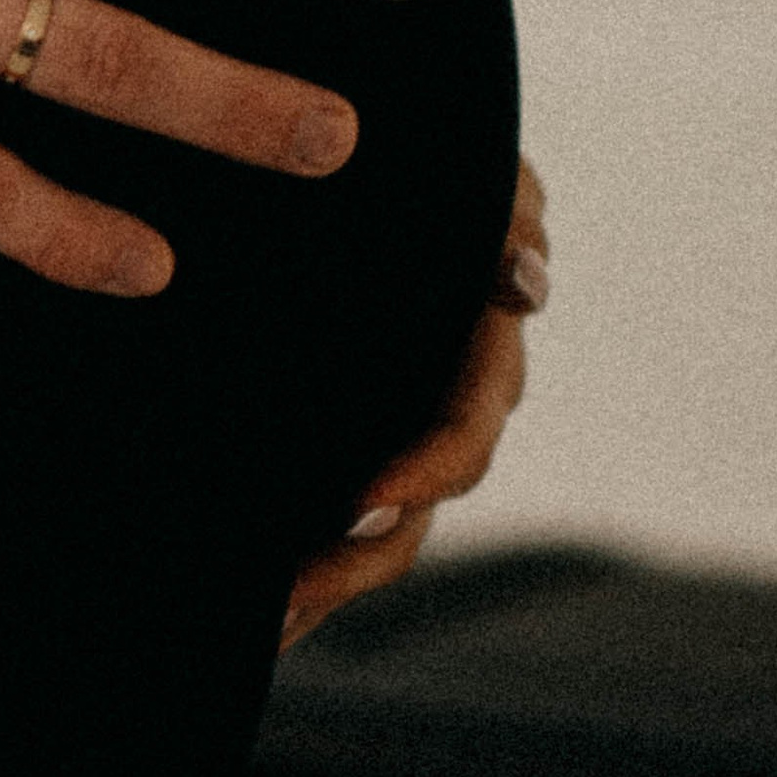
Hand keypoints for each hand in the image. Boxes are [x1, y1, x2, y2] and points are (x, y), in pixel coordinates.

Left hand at [277, 156, 547, 644]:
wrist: (375, 160)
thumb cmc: (432, 156)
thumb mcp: (474, 172)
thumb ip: (507, 214)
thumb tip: (522, 285)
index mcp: (478, 350)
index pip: (465, 432)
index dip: (422, 473)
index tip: (360, 501)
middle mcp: (445, 405)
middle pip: (414, 512)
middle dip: (356, 555)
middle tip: (287, 589)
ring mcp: (398, 430)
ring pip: (381, 536)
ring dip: (327, 582)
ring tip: (263, 621)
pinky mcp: (346, 440)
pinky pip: (332, 524)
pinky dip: (304, 572)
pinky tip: (254, 615)